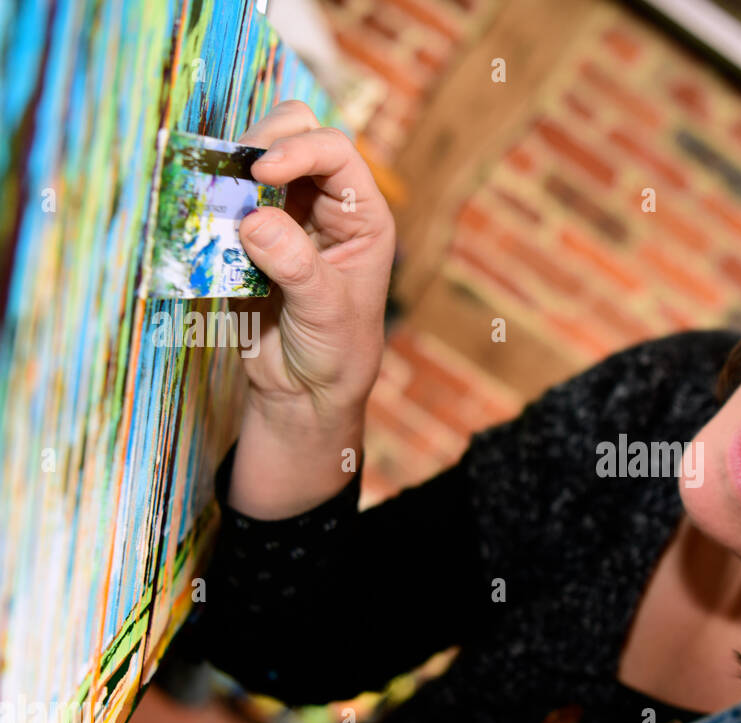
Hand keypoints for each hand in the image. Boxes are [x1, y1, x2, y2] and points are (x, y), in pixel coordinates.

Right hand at [235, 101, 394, 427]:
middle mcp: (324, 205)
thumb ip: (295, 265)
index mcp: (361, 215)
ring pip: (252, 160)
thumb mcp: (326, 311)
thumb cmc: (336, 352)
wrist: (304, 391)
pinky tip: (199, 214)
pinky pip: (223, 198)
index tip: (263, 173)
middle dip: (261, 142)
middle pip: (293, 134)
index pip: (335, 152)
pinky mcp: (245, 234)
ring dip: (229, 168)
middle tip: (235, 172)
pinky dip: (208, 197)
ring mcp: (284, 215)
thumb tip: (254, 221)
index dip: (299, 149)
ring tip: (214, 196)